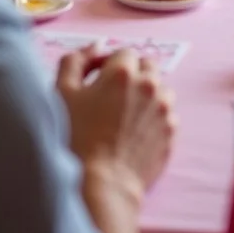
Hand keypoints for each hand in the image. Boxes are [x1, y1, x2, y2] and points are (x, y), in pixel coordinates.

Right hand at [57, 47, 175, 198]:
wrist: (101, 185)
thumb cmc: (76, 138)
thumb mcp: (62, 92)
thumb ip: (75, 61)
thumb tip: (94, 47)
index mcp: (123, 72)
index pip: (123, 53)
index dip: (108, 64)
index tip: (96, 81)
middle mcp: (150, 85)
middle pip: (147, 66)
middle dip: (132, 74)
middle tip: (112, 96)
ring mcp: (164, 110)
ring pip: (160, 90)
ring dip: (146, 95)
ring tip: (125, 115)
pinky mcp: (172, 133)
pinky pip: (166, 115)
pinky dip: (154, 118)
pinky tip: (134, 134)